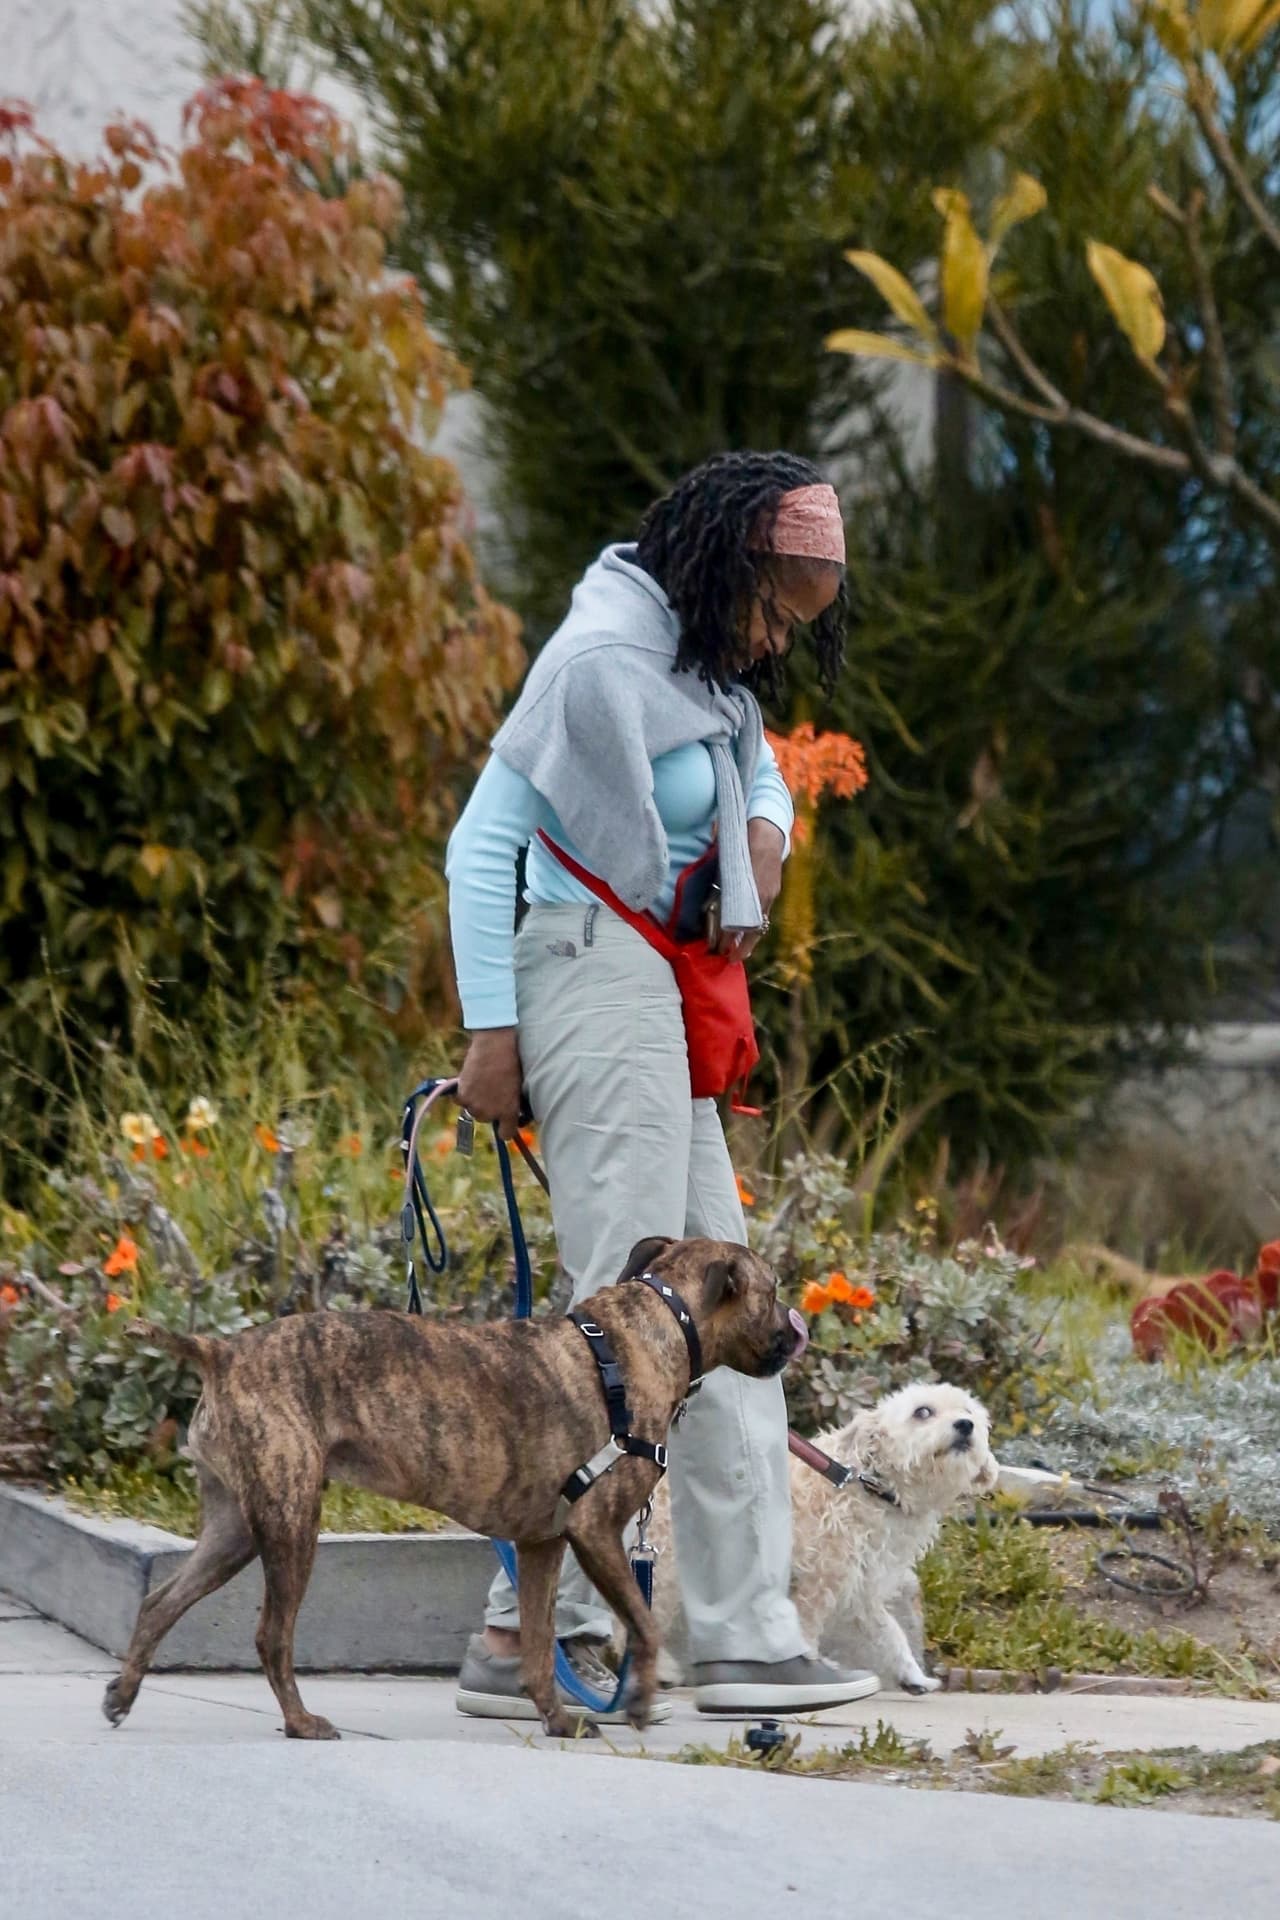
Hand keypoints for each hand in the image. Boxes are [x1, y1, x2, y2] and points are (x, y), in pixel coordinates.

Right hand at [457, 1028, 523, 1139]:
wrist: (495, 1046)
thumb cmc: (511, 1062)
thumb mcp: (518, 1086)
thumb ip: (513, 1103)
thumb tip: (513, 1111)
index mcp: (508, 1112)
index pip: (505, 1134)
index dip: (505, 1128)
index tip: (504, 1122)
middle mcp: (490, 1113)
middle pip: (486, 1119)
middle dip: (488, 1108)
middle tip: (492, 1091)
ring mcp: (474, 1106)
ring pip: (472, 1110)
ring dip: (475, 1101)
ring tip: (482, 1082)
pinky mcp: (462, 1095)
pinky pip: (460, 1100)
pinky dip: (463, 1092)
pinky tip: (470, 1080)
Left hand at [719, 819, 784, 960]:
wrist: (768, 832)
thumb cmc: (741, 844)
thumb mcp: (727, 863)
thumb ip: (720, 883)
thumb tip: (707, 906)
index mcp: (748, 888)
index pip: (736, 920)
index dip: (726, 936)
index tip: (717, 948)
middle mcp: (761, 895)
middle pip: (751, 928)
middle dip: (741, 947)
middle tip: (730, 959)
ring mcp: (770, 894)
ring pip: (760, 924)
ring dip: (750, 940)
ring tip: (740, 953)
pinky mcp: (774, 892)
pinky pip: (765, 915)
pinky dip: (757, 927)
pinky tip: (750, 935)